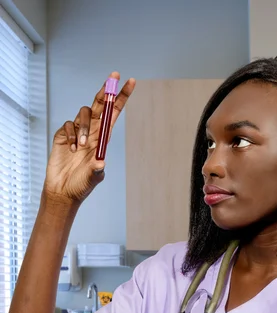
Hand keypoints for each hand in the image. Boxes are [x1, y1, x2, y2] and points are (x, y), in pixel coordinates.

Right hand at [44, 72, 135, 204]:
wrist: (63, 191)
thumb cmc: (81, 185)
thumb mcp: (93, 178)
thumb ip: (96, 169)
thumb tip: (100, 161)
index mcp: (104, 138)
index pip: (114, 113)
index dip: (122, 97)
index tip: (131, 82)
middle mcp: (92, 132)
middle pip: (100, 105)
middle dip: (107, 89)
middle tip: (114, 75)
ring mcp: (77, 132)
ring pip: (83, 114)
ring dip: (84, 127)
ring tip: (80, 147)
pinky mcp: (63, 135)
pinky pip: (68, 125)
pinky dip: (71, 135)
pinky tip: (70, 150)